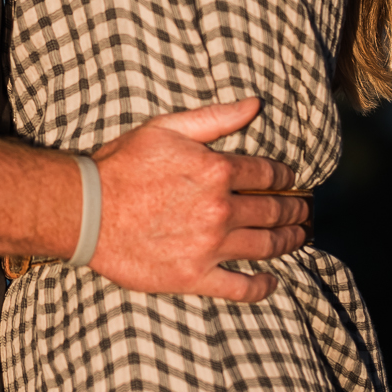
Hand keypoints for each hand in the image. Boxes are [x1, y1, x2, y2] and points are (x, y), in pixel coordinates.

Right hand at [88, 101, 308, 302]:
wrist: (87, 210)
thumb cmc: (123, 165)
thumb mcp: (166, 128)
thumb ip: (215, 118)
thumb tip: (254, 106)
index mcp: (216, 170)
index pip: (268, 173)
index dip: (285, 177)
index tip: (291, 181)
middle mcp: (220, 209)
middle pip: (273, 211)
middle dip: (295, 210)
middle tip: (305, 211)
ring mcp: (210, 246)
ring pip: (265, 246)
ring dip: (289, 242)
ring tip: (299, 237)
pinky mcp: (194, 276)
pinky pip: (240, 286)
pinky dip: (262, 286)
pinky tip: (272, 281)